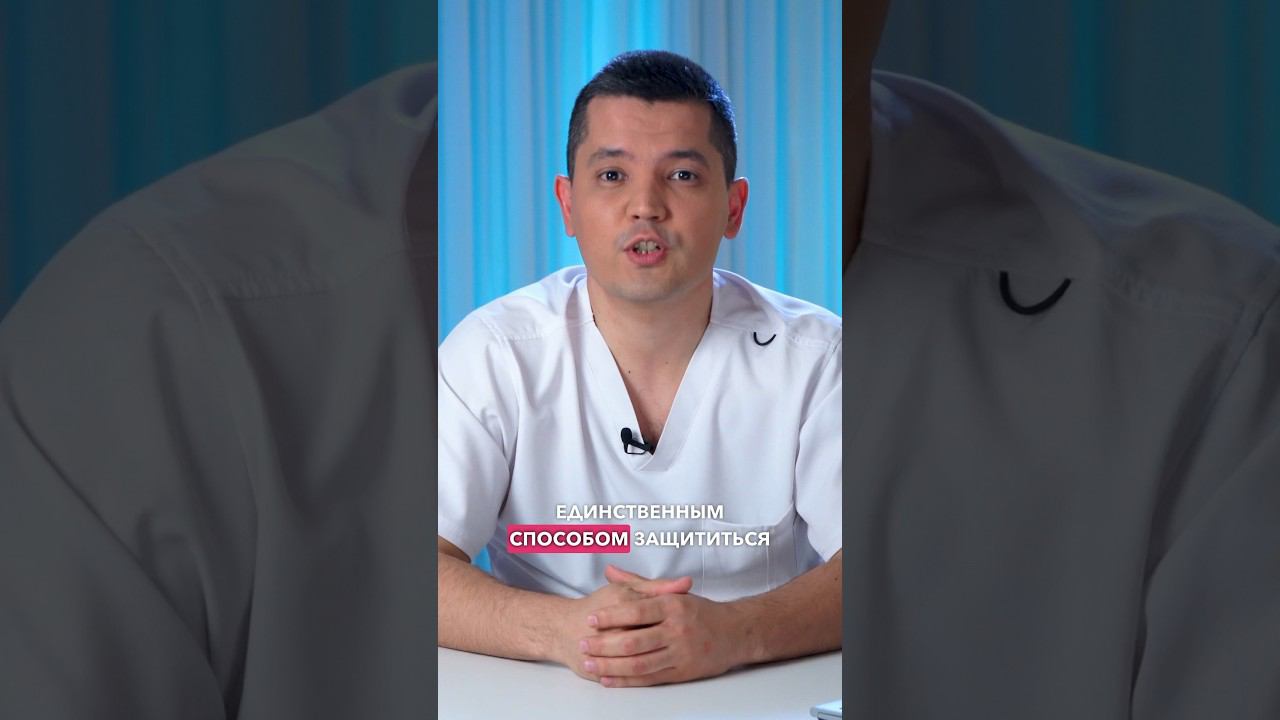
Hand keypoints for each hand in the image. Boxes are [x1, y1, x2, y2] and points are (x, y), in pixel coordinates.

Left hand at [577, 565, 749, 687]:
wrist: (736, 633)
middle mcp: (677, 630)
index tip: (591, 619)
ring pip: (639, 663)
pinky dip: (626, 680)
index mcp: (673, 606)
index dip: (611, 617)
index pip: (636, 611)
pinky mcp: (681, 673)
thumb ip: (639, 583)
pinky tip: (609, 678)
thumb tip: (609, 570)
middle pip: (633, 640)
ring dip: (610, 664)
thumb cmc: (701, 612)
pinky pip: (649, 679)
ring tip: (590, 662)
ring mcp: (679, 653)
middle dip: (604, 644)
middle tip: (584, 643)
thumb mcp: (673, 593)